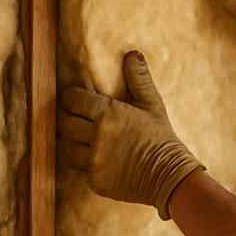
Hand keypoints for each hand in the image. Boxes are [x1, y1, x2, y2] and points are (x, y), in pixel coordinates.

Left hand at [59, 52, 205, 219]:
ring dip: (74, 143)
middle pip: (65, 123)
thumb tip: (132, 54)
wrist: (170, 176)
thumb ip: (139, 79)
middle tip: (79, 119)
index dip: (73, 98)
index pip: (73, 99)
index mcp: (108, 113)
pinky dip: (87, 164)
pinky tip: (100, 160)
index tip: (79, 100)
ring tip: (86, 141)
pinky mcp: (95, 180)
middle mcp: (97, 136)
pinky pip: (79, 169)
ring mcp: (94, 161)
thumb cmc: (162, 137)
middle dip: (70, 119)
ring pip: (68, 148)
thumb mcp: (153, 105)